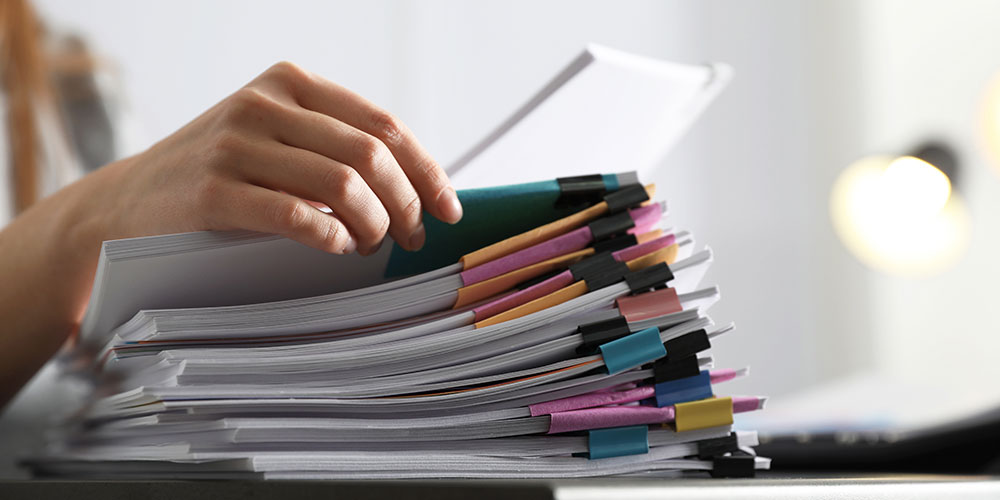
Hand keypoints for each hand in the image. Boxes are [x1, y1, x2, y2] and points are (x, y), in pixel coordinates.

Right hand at [94, 61, 462, 254]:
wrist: (129, 201)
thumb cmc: (222, 174)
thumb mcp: (275, 136)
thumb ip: (333, 144)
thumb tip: (416, 184)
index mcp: (291, 83)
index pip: (383, 124)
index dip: (426, 169)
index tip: (448, 207)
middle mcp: (265, 103)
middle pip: (370, 154)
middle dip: (407, 202)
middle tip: (414, 236)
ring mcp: (236, 144)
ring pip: (342, 184)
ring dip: (374, 224)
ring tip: (375, 244)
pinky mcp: (215, 190)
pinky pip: (297, 216)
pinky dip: (332, 237)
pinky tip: (339, 249)